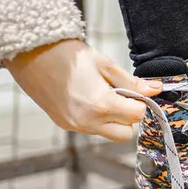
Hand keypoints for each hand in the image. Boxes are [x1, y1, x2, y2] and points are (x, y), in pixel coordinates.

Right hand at [4, 39, 161, 140]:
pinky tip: (86, 98)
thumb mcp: (105, 65)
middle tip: (120, 96)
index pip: (137, 116)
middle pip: (125, 134)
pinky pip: (91, 129)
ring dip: (112, 120)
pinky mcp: (65, 125)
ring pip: (108, 134)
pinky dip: (96, 119)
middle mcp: (88, 121)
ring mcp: (75, 126)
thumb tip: (156, 89)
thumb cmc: (69, 55)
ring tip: (101, 95)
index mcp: (101, 104)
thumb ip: (132, 82)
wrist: (31, 55)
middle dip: (128, 117)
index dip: (140, 104)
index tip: (133, 92)